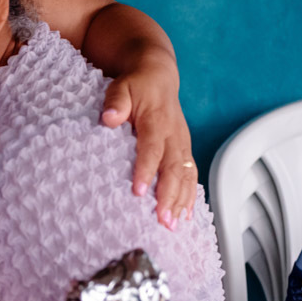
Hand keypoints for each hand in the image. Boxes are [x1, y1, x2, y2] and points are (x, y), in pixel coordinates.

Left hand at [100, 56, 196, 229]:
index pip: (152, 148)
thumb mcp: (121, 86)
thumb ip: (116, 102)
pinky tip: (185, 215)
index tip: (139, 192)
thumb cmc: (136, 84)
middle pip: (174, 168)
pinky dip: (190, 196)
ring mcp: (182, 143)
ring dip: (181, 201)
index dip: (147, 170)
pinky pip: (191, 174)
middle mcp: (174, 134)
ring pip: (186, 175)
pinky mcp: (185, 149)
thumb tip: (110, 118)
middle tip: (162, 220)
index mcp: (157, 120)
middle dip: (169, 196)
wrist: (159, 76)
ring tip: (173, 225)